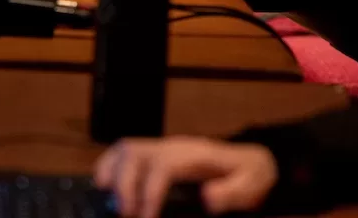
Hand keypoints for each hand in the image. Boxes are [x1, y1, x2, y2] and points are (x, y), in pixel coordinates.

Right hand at [94, 137, 277, 217]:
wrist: (252, 161)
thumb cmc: (250, 175)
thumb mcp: (251, 186)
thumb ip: (232, 193)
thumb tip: (207, 198)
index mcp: (193, 155)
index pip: (162, 166)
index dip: (150, 192)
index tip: (145, 217)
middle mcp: (173, 147)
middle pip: (136, 154)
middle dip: (125, 185)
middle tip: (126, 215)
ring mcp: (162, 147)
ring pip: (126, 149)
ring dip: (113, 173)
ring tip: (111, 203)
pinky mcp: (156, 154)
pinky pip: (125, 151)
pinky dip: (110, 164)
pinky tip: (105, 184)